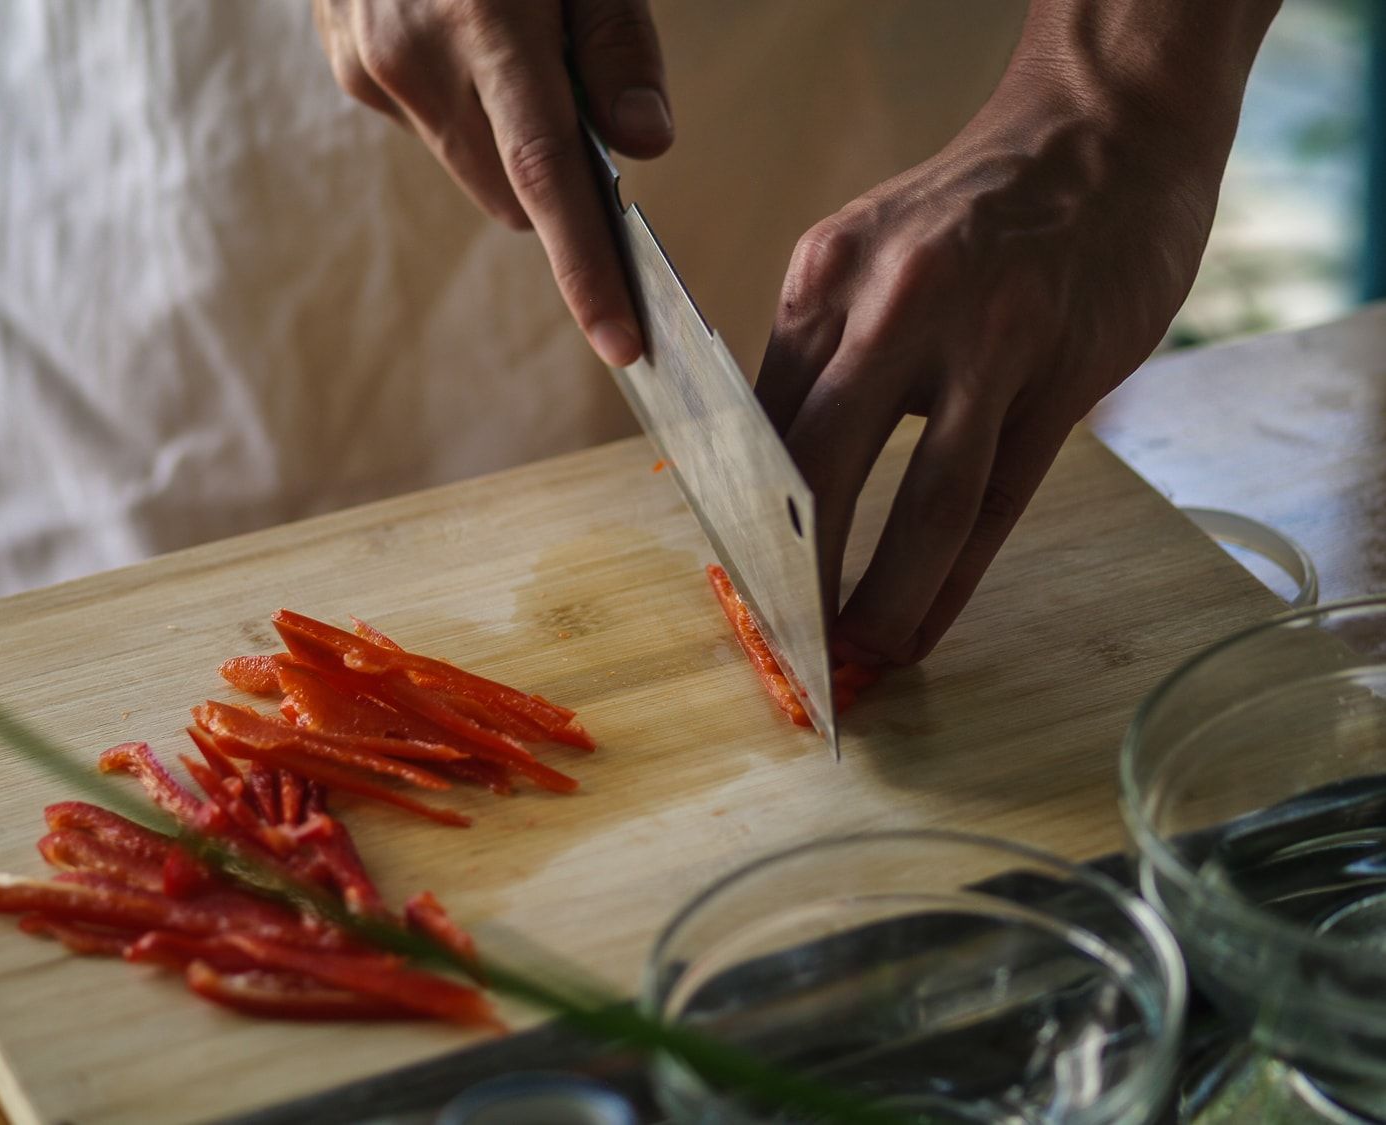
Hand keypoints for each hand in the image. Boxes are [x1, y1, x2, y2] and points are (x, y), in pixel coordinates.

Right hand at [312, 0, 672, 367]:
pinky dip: (462, 109)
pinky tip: (461, 36)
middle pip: (509, 193)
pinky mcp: (347, 66)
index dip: (586, 271)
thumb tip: (646, 149)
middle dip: (554, 186)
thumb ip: (618, 43)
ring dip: (506, 144)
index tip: (620, 342)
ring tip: (510, 50)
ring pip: (469, 168)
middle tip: (578, 104)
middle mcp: (412, 58)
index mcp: (484, 21)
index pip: (546, 179)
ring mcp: (367, 66)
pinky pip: (429, 127)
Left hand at [755, 14, 1272, 664]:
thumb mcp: (865, 254)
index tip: (735, 584)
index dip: (742, 517)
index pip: (760, 421)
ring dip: (886, 597)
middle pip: (826, 466)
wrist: (1101, 134)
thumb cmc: (969, 213)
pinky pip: (1000, 501)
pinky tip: (927, 627)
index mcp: (826, 275)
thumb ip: (818, 353)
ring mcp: (991, 338)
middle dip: (797, 573)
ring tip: (860, 659)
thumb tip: (768, 473)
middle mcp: (897, 303)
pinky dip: (957, 579)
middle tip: (785, 645)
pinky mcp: (1067, 371)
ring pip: (927, 500)